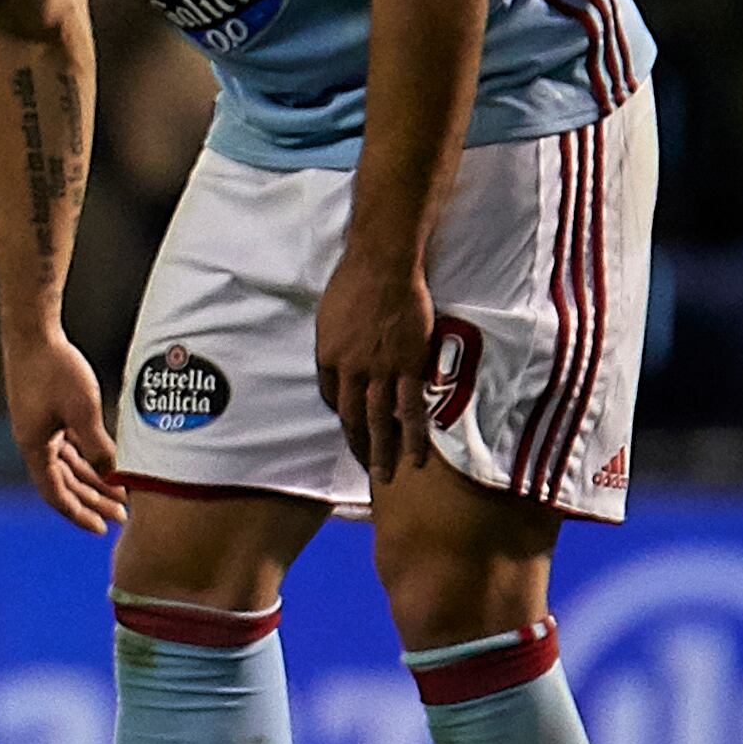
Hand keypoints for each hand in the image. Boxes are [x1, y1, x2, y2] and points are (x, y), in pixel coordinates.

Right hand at [0, 325, 121, 533]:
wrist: (32, 331)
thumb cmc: (55, 368)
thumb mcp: (82, 411)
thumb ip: (98, 447)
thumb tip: (113, 476)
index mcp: (34, 447)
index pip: (55, 494)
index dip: (79, 514)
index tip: (102, 528)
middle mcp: (33, 442)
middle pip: (64, 483)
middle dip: (93, 501)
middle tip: (122, 516)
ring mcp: (39, 427)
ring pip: (68, 466)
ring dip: (92, 481)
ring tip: (120, 494)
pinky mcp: (45, 412)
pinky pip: (67, 447)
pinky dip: (86, 459)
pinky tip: (105, 464)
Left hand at [315, 238, 437, 485]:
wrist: (382, 267)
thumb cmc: (352, 283)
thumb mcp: (328, 315)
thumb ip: (334, 341)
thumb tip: (338, 356)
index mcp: (327, 357)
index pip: (330, 396)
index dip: (340, 414)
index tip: (349, 426)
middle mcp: (350, 371)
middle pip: (351, 417)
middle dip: (358, 446)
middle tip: (366, 470)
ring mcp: (379, 371)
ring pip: (379, 421)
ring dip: (382, 451)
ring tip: (385, 476)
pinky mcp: (408, 367)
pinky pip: (410, 409)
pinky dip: (412, 435)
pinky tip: (415, 456)